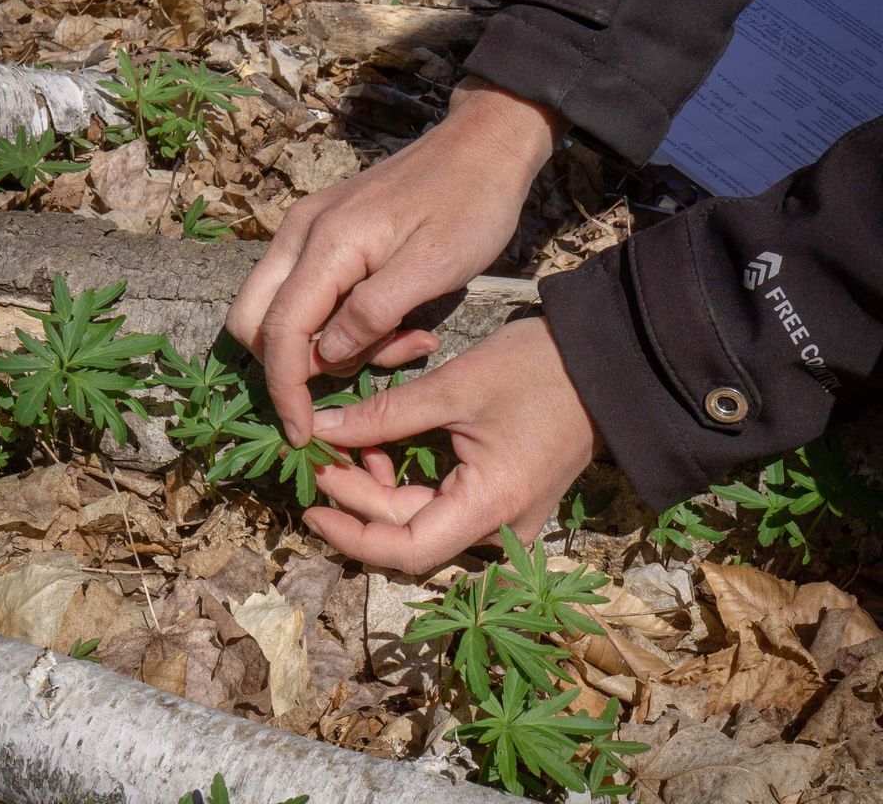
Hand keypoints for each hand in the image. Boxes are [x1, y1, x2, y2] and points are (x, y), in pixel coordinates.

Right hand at [225, 79, 566, 446]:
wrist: (482, 146)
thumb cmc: (469, 204)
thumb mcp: (433, 266)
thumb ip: (372, 313)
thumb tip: (324, 355)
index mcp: (325, 243)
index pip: (277, 331)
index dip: (285, 389)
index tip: (303, 434)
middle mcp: (300, 234)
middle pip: (253, 321)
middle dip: (291, 367)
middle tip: (356, 377)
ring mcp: (308, 231)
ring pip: (280, 311)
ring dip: (328, 345)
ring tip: (404, 339)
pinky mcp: (325, 234)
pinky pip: (309, 293)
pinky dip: (339, 322)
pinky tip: (397, 319)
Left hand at [302, 317, 598, 572]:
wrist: (603, 364)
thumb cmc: (537, 369)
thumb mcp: (453, 387)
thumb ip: (384, 415)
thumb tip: (322, 429)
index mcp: (491, 504)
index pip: (407, 550)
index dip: (353, 534)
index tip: (312, 506)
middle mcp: (502, 526)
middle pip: (412, 535)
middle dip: (359, 502)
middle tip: (319, 461)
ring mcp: (508, 518)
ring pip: (426, 523)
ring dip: (381, 494)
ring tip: (349, 449)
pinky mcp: (506, 501)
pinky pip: (446, 509)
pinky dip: (410, 486)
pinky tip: (383, 453)